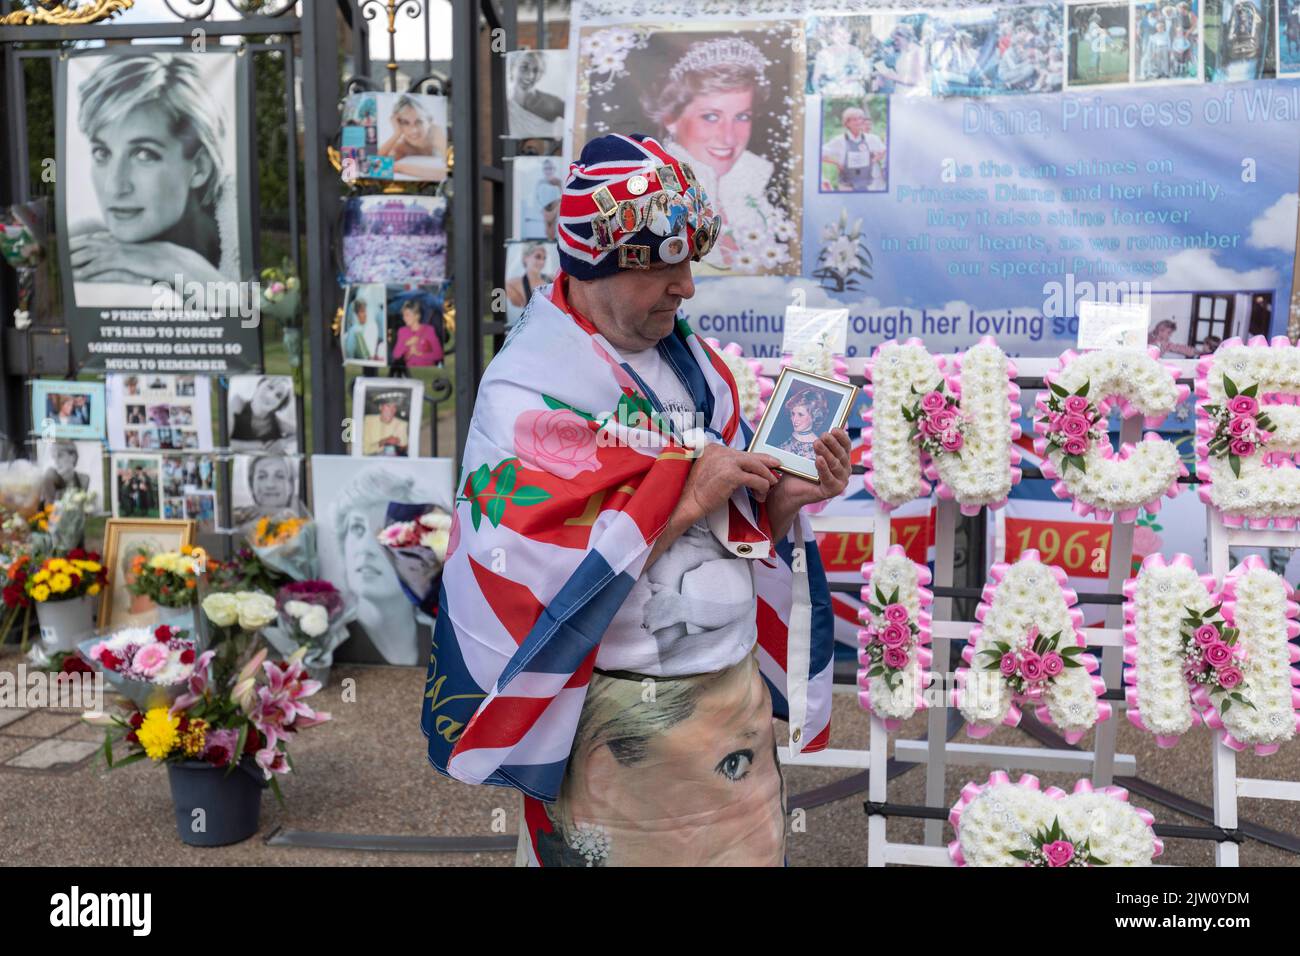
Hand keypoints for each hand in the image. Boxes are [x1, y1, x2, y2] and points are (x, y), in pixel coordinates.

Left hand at [69, 233, 225, 286]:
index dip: (87, 240)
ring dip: (77, 259)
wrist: (179, 264)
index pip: (102, 238)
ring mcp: (122, 252)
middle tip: (61, 249)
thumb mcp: (155, 259)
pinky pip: (100, 265)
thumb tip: (144, 267)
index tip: (76, 242)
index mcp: (128, 243)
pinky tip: (78, 276)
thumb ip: (145, 260)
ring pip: (91, 254)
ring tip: (64, 264)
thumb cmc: (172, 265)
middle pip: (92, 243)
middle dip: (75, 246)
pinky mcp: (123, 261)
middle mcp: (122, 245)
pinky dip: (87, 271)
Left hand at [643, 583, 685, 632]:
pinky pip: (649, 631)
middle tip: (659, 621)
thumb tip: (646, 584)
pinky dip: (651, 632)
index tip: (658, 613)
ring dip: (650, 625)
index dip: (652, 612)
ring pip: (646, 624)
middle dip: (650, 619)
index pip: (646, 609)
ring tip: (658, 627)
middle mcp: (646, 610)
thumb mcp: (665, 589)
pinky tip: (655, 632)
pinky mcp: (654, 626)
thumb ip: (655, 586)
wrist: (682, 607)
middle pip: (646, 617)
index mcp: (648, 603)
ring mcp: (649, 618)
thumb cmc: (676, 598)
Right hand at [680, 443, 780, 525]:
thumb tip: (743, 467)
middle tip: (775, 473)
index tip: (769, 462)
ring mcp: (727, 462)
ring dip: (765, 479)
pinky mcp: (732, 475)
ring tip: (768, 488)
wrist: (688, 502)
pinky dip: (761, 488)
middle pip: (752, 457)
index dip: (757, 458)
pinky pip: (755, 480)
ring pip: (756, 467)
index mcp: (714, 448)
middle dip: (767, 466)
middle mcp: (721, 451)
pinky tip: (760, 496)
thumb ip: (724, 464)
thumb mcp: (710, 471)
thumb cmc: (698, 492)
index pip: (741, 452)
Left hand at [768, 428, 852, 514]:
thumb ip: (818, 442)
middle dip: (832, 444)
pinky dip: (824, 469)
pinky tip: (818, 460)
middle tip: (823, 435)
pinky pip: (829, 478)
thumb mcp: (809, 453)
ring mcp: (840, 481)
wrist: (789, 489)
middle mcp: (844, 470)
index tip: (834, 428)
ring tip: (817, 443)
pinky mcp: (832, 491)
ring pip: (835, 465)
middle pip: (841, 454)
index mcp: (842, 458)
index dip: (841, 437)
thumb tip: (819, 425)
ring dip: (826, 453)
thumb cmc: (800, 470)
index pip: (845, 445)